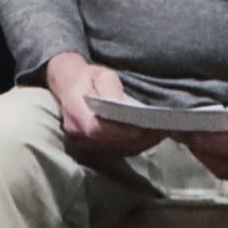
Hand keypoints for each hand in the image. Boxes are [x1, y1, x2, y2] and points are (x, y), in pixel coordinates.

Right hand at [46, 53, 163, 156]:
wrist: (70, 86)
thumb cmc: (88, 78)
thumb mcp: (101, 75)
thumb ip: (110, 89)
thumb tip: (120, 105)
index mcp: (75, 110)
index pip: (96, 128)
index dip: (119, 131)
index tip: (140, 128)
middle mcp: (76, 132)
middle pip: (108, 143)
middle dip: (134, 139)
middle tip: (157, 131)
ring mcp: (83, 143)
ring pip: (113, 150)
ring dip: (136, 144)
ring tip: (156, 134)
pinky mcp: (91, 149)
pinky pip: (114, 152)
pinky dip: (132, 146)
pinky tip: (147, 138)